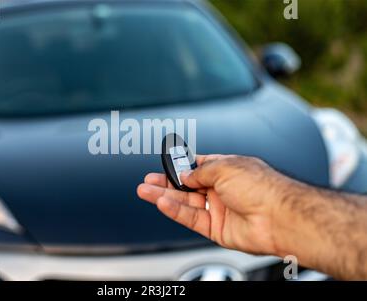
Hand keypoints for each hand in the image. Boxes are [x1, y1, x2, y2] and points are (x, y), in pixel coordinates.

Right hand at [137, 154, 293, 255]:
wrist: (279, 217)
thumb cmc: (262, 187)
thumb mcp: (224, 166)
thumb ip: (200, 171)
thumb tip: (185, 174)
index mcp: (227, 169)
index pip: (199, 166)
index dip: (181, 166)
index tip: (165, 164)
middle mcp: (223, 189)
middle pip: (188, 186)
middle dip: (167, 183)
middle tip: (148, 180)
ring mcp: (220, 209)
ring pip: (186, 203)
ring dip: (165, 196)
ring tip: (145, 191)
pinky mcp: (217, 228)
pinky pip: (192, 219)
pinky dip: (176, 211)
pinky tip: (162, 203)